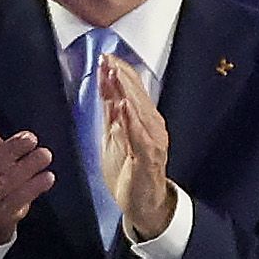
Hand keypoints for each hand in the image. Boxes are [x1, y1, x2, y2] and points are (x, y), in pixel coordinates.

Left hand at [96, 52, 176, 240]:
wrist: (142, 202)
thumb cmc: (128, 167)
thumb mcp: (114, 133)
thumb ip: (111, 109)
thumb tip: (105, 82)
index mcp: (144, 120)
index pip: (133, 91)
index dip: (121, 73)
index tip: (107, 57)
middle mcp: (152, 127)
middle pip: (137, 97)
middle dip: (123, 77)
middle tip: (109, 59)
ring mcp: (153, 142)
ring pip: (140, 112)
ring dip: (128, 92)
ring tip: (116, 75)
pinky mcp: (149, 159)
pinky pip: (140, 137)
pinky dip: (132, 122)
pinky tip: (124, 108)